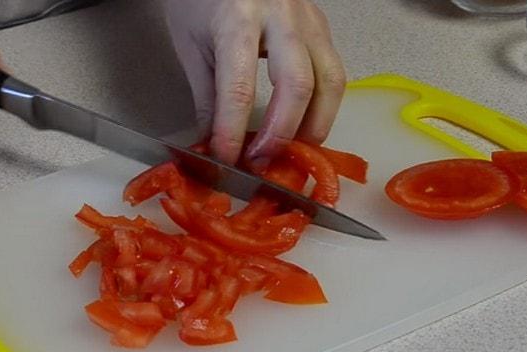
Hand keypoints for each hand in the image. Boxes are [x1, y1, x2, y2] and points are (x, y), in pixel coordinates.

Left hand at [165, 0, 345, 169]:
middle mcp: (280, 15)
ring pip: (331, 80)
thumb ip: (207, 98)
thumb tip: (215, 147)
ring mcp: (308, 18)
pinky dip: (323, 105)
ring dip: (316, 125)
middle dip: (283, 133)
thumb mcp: (192, 46)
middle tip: (263, 162)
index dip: (233, 132)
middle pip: (298, 84)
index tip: (227, 161)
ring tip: (295, 151)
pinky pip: (333, 71)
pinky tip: (305, 124)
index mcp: (237, 18)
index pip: (239, 88)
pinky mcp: (321, 24)